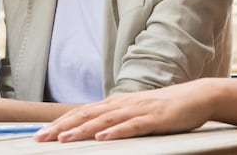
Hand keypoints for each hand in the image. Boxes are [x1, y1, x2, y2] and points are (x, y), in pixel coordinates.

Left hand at [34, 79, 213, 141]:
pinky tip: (102, 138)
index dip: (60, 122)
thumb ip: (116, 119)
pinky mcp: (154, 118)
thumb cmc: (166, 108)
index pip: (82, 112)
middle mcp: (122, 104)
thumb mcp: (136, 113)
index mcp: (116, 104)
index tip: (40, 132)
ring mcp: (138, 110)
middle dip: (61, 127)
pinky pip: (132, 126)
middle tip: (39, 137)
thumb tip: (94, 129)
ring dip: (82, 129)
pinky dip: (115, 132)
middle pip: (86, 114)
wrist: (196, 97)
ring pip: (104, 121)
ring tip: (63, 139)